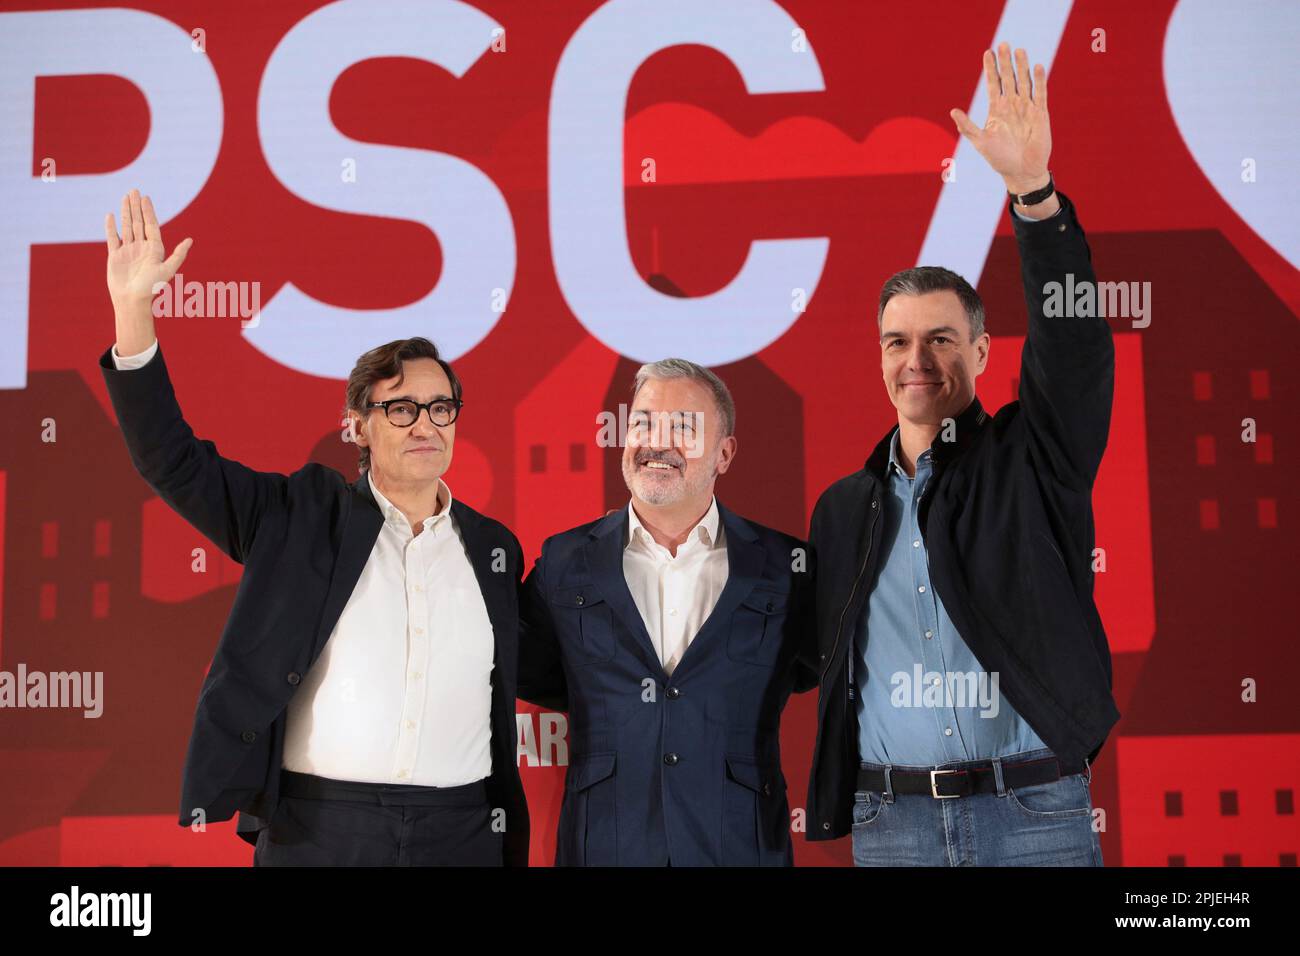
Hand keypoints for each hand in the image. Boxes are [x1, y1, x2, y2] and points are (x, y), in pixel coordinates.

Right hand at [105, 188, 191, 306]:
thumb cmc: (151, 287)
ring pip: (126, 227)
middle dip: (136, 207)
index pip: (151, 225)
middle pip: (138, 222)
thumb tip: (191, 240)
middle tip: (134, 190)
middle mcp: (142, 248)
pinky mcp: (115, 255)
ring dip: (125, 212)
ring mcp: (128, 250)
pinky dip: (111, 227)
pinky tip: (111, 215)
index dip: (148, 211)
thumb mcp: (168, 269)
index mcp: (154, 249)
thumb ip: (179, 254)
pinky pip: (113, 238)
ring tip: (125, 197)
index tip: (146, 198)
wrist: (132, 299)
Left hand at [950, 43, 1050, 195]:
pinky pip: (1040, 93)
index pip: (993, 84)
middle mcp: (1012, 105)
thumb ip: (967, 127)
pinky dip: (1038, 80)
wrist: (1021, 171)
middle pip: (1009, 78)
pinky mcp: (1040, 114)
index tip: (988, 52)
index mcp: (997, 110)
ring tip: (1019, 50)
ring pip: (1024, 81)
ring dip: (1022, 66)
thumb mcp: (980, 142)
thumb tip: (953, 111)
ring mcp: (1026, 108)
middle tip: (1003, 44)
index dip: (990, 69)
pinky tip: (1036, 67)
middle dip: (1005, 62)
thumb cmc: (999, 159)